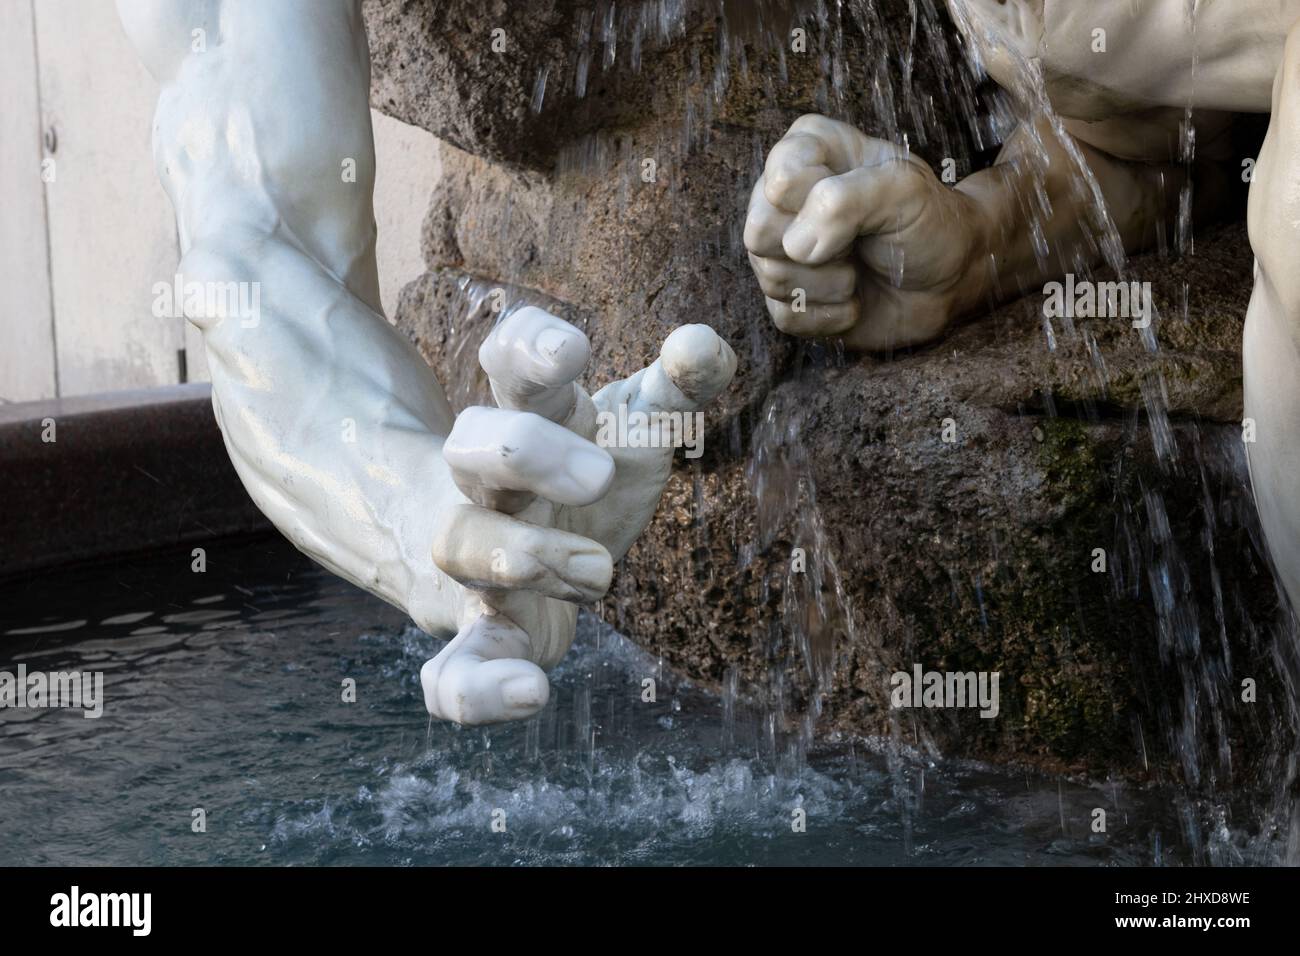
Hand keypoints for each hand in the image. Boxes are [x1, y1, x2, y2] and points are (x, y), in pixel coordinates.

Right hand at [421, 307, 736, 724]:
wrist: (511, 551)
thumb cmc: (585, 473)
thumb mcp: (635, 426)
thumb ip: (676, 388)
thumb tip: (703, 343)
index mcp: (531, 419)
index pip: (507, 362)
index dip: (528, 348)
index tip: (573, 352)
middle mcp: (488, 484)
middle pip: (470, 447)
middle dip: (527, 454)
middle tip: (598, 476)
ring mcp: (475, 560)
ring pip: (459, 546)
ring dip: (522, 556)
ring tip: (600, 572)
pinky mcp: (484, 633)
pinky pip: (449, 670)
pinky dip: (475, 689)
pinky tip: (532, 695)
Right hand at [745, 114, 986, 349]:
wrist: (948, 281)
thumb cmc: (928, 222)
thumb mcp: (904, 191)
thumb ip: (848, 199)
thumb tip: (798, 246)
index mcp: (806, 151)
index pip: (781, 178)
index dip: (821, 200)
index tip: (862, 200)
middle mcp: (781, 200)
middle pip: (758, 231)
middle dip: (820, 248)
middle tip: (858, 241)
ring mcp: (780, 252)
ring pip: (772, 277)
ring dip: (832, 283)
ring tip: (860, 269)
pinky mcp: (788, 300)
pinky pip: (787, 317)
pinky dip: (831, 316)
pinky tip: (854, 299)